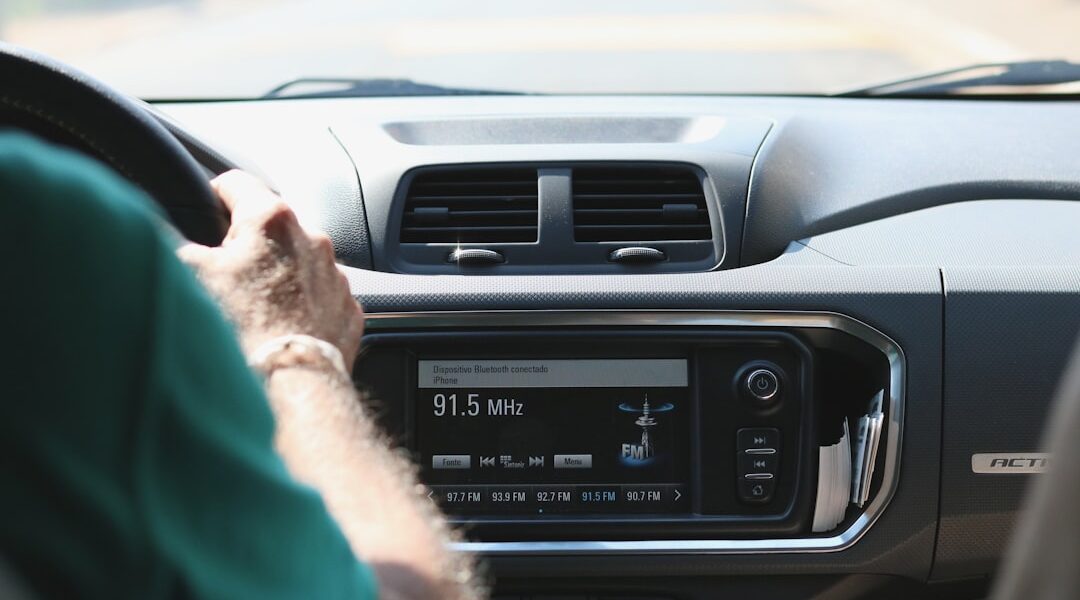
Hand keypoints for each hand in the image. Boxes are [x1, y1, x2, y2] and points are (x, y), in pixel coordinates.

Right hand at [178, 171, 363, 363]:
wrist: (291, 387)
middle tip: (222, 277)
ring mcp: (335, 276)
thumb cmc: (239, 330)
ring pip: (297, 263)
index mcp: (271, 219)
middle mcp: (312, 239)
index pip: (236, 183)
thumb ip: (175, 242)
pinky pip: (319, 298)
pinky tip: (279, 329)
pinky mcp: (348, 310)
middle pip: (269, 228)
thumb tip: (160, 234)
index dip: (213, 196)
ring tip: (251, 311)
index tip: (204, 211)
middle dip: (246, 245)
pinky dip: (300, 307)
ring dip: (276, 276)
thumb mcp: (188, 275)